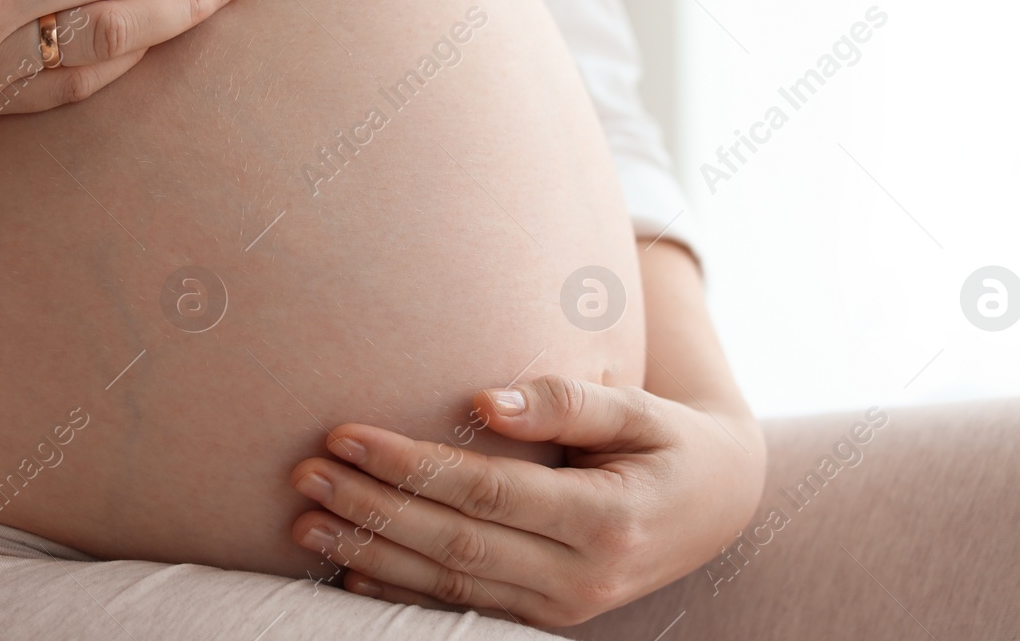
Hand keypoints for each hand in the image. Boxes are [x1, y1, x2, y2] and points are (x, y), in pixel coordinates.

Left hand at [288, 375, 765, 627]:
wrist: (717, 504)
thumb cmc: (669, 439)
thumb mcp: (638, 408)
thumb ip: (567, 401)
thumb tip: (486, 403)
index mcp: (607, 519)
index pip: (485, 493)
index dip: (410, 466)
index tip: (345, 433)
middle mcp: (583, 578)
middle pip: (454, 544)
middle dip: (371, 510)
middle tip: (303, 475)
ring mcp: (565, 609)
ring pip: (447, 586)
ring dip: (369, 555)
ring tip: (304, 523)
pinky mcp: (548, 619)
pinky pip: (462, 609)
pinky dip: (399, 593)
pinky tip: (347, 572)